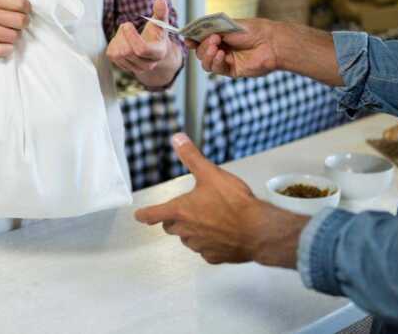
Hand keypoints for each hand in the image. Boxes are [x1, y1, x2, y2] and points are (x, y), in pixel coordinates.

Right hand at [0, 0, 30, 56]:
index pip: (20, 3)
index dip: (27, 8)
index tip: (25, 10)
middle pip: (19, 21)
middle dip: (23, 22)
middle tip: (20, 22)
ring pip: (12, 37)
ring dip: (15, 35)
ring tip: (11, 31)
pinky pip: (0, 50)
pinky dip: (7, 48)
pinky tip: (6, 43)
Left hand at [107, 0, 179, 82]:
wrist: (153, 51)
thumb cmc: (156, 34)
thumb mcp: (160, 23)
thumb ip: (161, 12)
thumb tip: (160, 1)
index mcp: (158, 53)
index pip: (141, 49)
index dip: (131, 36)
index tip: (127, 24)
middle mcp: (147, 65)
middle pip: (127, 51)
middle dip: (123, 35)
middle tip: (126, 25)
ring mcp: (135, 68)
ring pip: (118, 53)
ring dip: (118, 39)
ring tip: (125, 33)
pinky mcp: (123, 67)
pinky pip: (112, 54)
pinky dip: (114, 44)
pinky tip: (122, 40)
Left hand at [135, 133, 307, 267]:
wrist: (258, 230)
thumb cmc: (234, 203)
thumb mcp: (210, 173)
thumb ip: (191, 157)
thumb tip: (177, 139)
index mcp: (181, 211)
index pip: (153, 215)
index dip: (144, 214)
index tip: (139, 215)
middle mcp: (186, 231)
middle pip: (170, 227)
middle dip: (174, 220)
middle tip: (185, 211)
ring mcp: (200, 246)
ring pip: (188, 240)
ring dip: (192, 231)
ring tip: (209, 220)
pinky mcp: (214, 257)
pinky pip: (206, 251)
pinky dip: (210, 244)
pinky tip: (222, 235)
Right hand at [188, 18, 283, 77]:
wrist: (270, 42)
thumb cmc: (252, 30)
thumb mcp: (227, 25)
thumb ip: (209, 29)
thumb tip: (192, 34)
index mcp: (220, 36)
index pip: (200, 40)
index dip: (192, 40)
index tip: (188, 39)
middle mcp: (221, 48)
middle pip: (201, 52)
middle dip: (203, 46)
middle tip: (214, 39)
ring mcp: (226, 60)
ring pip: (206, 63)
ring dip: (207, 55)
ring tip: (216, 47)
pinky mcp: (231, 70)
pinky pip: (216, 69)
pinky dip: (216, 61)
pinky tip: (222, 55)